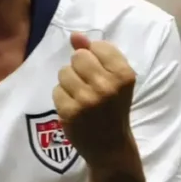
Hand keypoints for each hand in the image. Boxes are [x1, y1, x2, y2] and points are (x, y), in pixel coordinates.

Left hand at [53, 33, 138, 168]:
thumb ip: (96, 53)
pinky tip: (74, 107)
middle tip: (88, 85)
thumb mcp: (114, 79)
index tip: (102, 74)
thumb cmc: (114, 107)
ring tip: (81, 96)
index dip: (95, 58)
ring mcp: (87, 100)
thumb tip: (74, 35)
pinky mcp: (70, 111)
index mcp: (124, 75)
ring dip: (69, 82)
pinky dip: (63, 97)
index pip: (97, 46)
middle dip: (79, 68)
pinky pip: (56, 90)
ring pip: (64, 72)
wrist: (110, 146)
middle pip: (78, 57)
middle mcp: (107, 86)